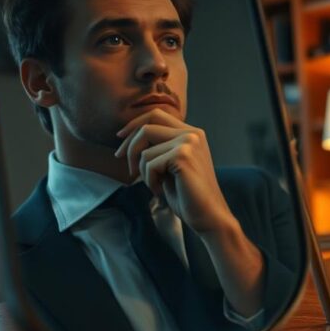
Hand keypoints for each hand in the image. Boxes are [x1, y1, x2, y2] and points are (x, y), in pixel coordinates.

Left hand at [114, 108, 231, 233]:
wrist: (208, 215)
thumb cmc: (188, 195)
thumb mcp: (171, 166)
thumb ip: (159, 149)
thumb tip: (130, 139)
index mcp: (192, 133)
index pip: (157, 115)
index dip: (134, 125)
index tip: (120, 139)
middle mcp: (192, 134)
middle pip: (147, 125)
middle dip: (130, 145)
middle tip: (127, 167)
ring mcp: (189, 143)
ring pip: (145, 148)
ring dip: (142, 171)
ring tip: (154, 185)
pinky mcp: (183, 155)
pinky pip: (149, 163)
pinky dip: (149, 180)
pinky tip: (159, 191)